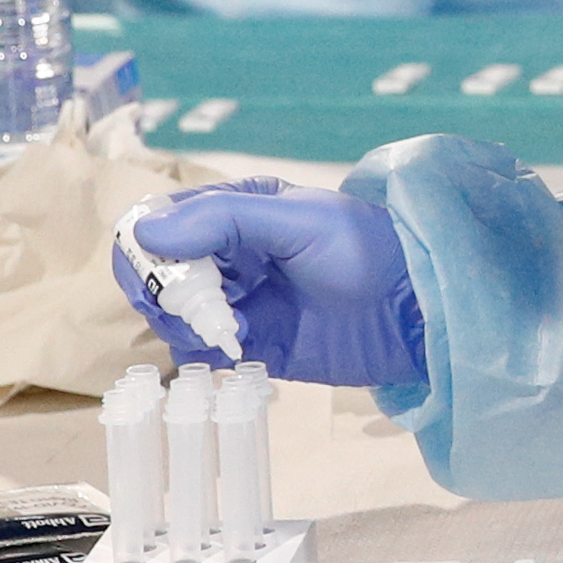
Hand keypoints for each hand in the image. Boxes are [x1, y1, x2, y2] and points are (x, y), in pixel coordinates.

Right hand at [111, 179, 424, 384]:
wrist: (416, 307)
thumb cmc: (364, 248)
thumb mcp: (296, 221)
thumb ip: (223, 221)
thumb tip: (146, 231)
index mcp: (231, 210)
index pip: (156, 224)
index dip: (146, 251)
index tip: (166, 276)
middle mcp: (225, 254)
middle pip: (155, 275)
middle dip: (166, 294)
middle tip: (204, 309)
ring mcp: (236, 300)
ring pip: (173, 316)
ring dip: (189, 325)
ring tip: (236, 328)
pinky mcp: (252, 343)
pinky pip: (203, 350)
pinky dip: (208, 352)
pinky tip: (244, 348)